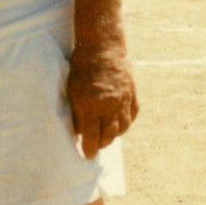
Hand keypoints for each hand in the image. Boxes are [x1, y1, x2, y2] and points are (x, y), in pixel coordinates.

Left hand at [68, 43, 138, 158]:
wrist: (103, 48)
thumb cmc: (81, 67)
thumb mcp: (72, 90)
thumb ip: (77, 112)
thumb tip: (78, 131)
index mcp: (90, 104)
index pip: (91, 135)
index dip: (89, 148)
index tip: (87, 156)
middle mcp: (108, 105)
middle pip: (108, 134)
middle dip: (102, 144)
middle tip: (96, 147)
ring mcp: (123, 100)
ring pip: (122, 127)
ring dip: (114, 135)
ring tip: (107, 138)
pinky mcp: (132, 94)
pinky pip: (132, 115)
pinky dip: (126, 123)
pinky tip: (120, 125)